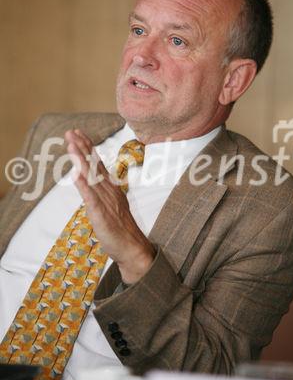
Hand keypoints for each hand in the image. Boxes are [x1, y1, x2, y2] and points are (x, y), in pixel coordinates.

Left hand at [65, 129, 155, 283]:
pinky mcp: (101, 213)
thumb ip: (102, 193)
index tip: (78, 134)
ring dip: (80, 160)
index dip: (87, 148)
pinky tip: (76, 173)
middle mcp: (109, 190)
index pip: (97, 164)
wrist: (133, 248)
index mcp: (111, 188)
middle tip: (71, 132)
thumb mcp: (111, 206)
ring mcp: (106, 200)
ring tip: (71, 145)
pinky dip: (83, 184)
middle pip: (94, 165)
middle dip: (82, 147)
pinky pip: (90, 197)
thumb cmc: (121, 229)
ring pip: (91, 176)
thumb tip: (92, 181)